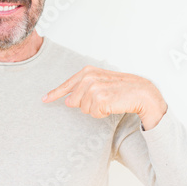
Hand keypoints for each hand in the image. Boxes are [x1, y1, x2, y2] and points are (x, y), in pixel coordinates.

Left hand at [42, 65, 166, 129]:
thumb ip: (82, 90)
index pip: (67, 85)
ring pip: (83, 109)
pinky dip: (101, 114)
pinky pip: (93, 113)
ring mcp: (94, 87)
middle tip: (103, 100)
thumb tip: (68, 101)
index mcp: (87, 72)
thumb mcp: (101, 85)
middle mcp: (89, 77)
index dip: (55, 94)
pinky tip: (112, 106)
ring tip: (109, 102)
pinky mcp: (101, 98)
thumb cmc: (121, 90)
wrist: (142, 93)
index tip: (44, 99)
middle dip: (86, 105)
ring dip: (95, 110)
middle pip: (73, 101)